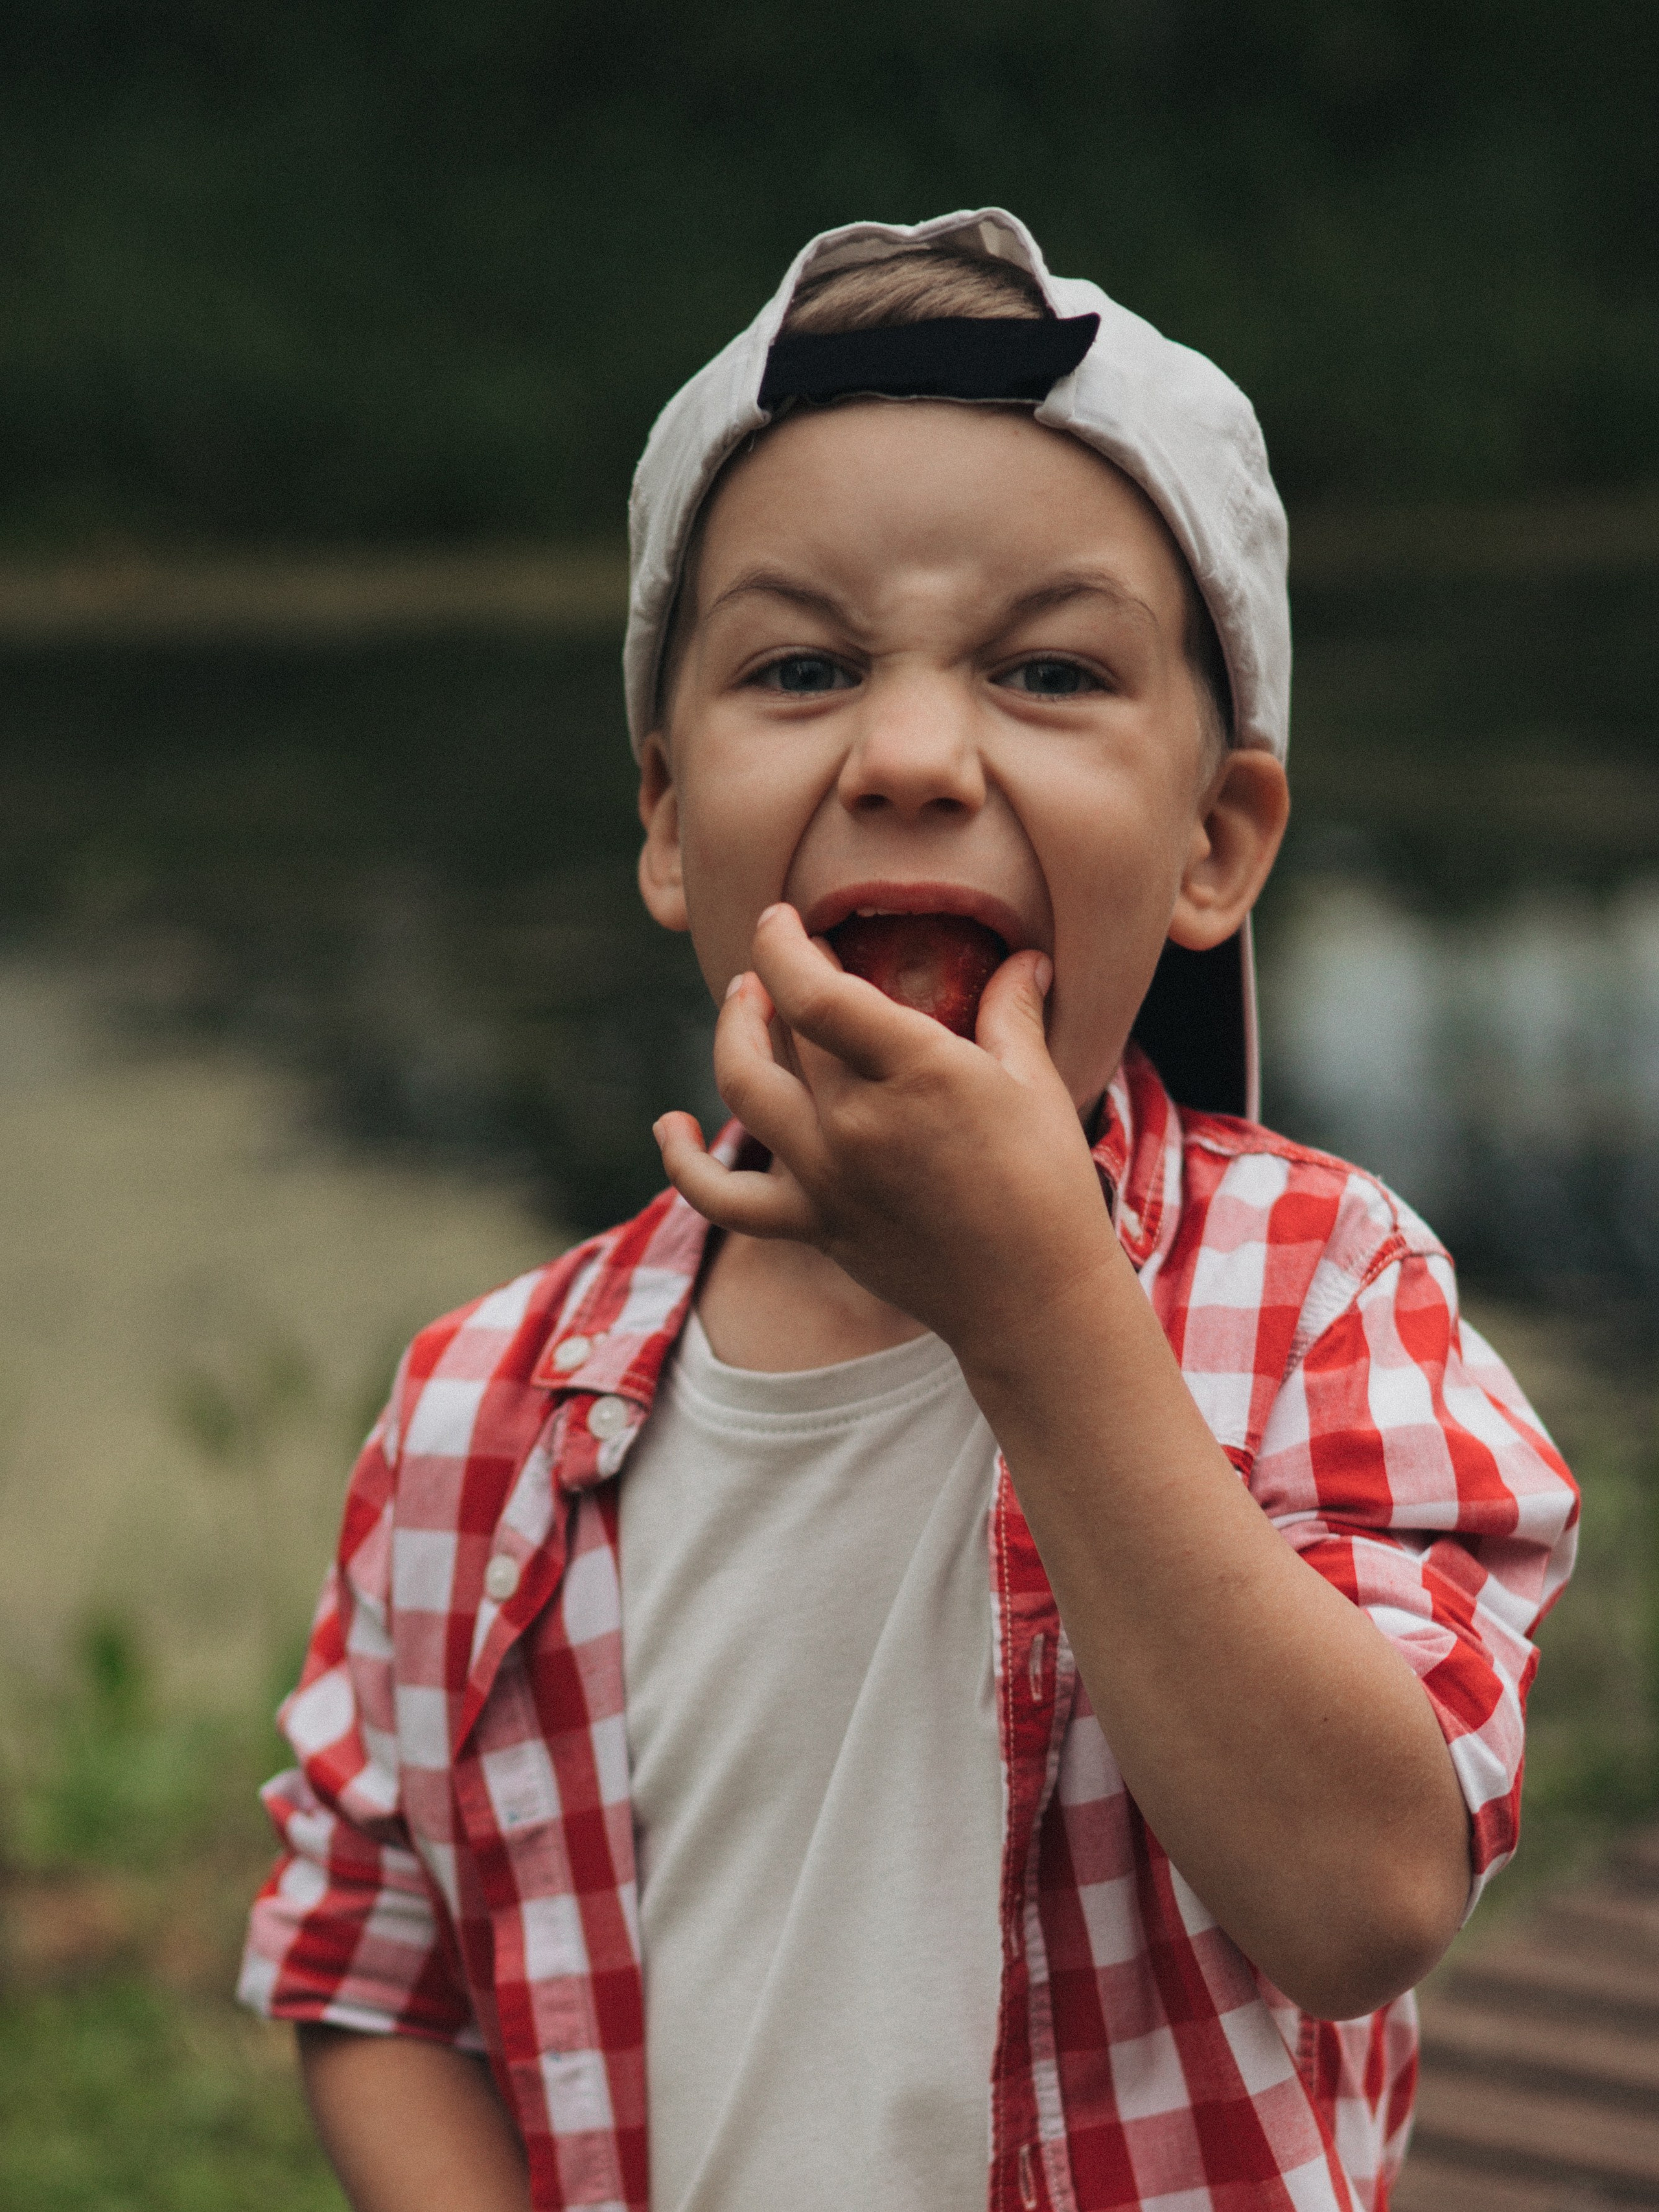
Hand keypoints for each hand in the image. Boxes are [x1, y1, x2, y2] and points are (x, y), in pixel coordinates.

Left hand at [653, 903, 1115, 1362]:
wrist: (1032, 1301)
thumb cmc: (1048, 1186)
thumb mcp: (1035, 1085)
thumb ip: (1013, 1013)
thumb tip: (1025, 959)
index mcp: (916, 1071)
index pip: (817, 991)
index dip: (783, 944)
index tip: (781, 920)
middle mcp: (857, 1122)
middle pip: (784, 1031)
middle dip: (771, 981)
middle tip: (782, 964)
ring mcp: (827, 1177)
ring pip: (743, 1091)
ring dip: (732, 1036)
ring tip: (743, 1004)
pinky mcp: (813, 1224)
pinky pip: (724, 1195)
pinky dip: (685, 1161)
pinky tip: (673, 1126)